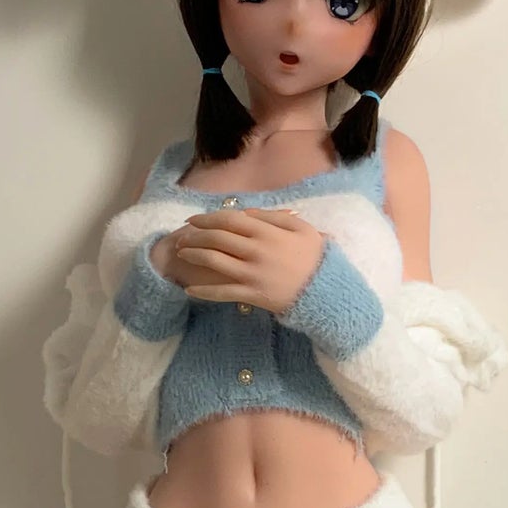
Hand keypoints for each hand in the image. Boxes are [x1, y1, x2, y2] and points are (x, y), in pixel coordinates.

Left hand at [162, 207, 326, 315]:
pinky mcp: (251, 294)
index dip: (206, 218)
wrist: (325, 291)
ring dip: (194, 256)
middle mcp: (254, 250)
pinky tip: (190, 290)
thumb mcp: (301, 228)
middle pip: (216, 238)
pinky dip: (204, 291)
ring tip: (181, 255)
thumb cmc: (315, 258)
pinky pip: (222, 292)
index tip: (193, 220)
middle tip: (181, 237)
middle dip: (195, 236)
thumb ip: (274, 217)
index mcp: (265, 231)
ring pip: (214, 261)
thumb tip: (248, 213)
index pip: (228, 220)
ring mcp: (251, 273)